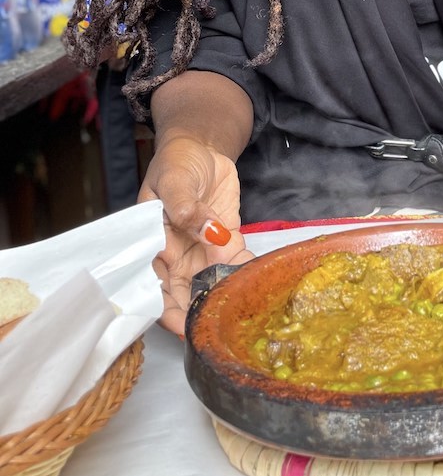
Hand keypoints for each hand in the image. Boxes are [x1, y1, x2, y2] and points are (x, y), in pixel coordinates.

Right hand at [138, 135, 253, 336]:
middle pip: (182, 293)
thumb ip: (184, 206)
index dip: (164, 308)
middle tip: (215, 328)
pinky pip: (235, 263)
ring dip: (222, 297)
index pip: (153, 283)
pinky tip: (257, 281)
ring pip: (209, 283)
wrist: (202, 147)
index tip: (180, 326)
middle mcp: (175, 253)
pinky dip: (245, 273)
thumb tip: (207, 231)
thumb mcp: (174, 179)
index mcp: (153, 242)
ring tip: (238, 311)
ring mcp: (202, 249)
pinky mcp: (226, 241)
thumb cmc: (177, 162)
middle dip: (196, 313)